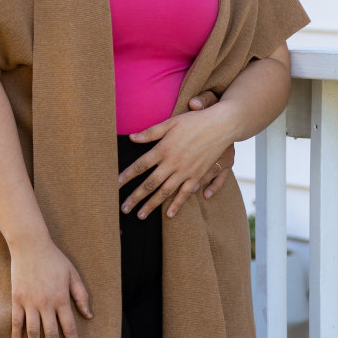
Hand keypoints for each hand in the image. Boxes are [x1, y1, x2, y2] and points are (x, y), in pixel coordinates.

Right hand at [8, 236, 92, 337]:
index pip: (69, 328)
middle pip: (51, 334)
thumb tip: (89, 316)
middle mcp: (46, 304)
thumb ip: (81, 296)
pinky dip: (16, 334)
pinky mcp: (17, 299)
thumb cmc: (54, 259)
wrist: (30, 245)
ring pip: (33, 331)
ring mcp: (30, 302)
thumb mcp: (73, 275)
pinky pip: (16, 321)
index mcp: (61, 299)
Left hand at [118, 95, 238, 220]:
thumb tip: (131, 138)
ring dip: (152, 205)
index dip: (127, 176)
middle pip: (149, 184)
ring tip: (140, 215)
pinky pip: (185, 194)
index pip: (140, 166)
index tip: (115, 185)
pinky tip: (168, 215)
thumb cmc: (194, 121)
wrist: (221, 126)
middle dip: (135, 197)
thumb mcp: (170, 123)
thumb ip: (150, 133)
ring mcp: (186, 171)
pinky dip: (177, 205)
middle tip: (123, 209)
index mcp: (163, 149)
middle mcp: (172, 163)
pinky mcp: (198, 176)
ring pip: (165, 192)